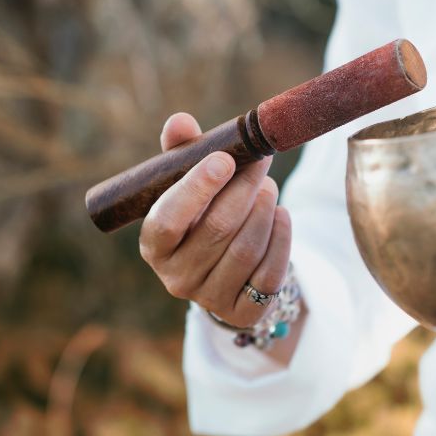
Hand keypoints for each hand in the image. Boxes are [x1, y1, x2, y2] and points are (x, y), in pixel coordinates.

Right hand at [139, 113, 291, 327]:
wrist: (224, 272)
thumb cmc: (201, 216)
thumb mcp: (187, 186)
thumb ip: (182, 153)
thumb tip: (180, 122)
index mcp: (154, 245)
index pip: (168, 219)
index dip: (196, 189)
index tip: (223, 159)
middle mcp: (176, 277)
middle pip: (217, 229)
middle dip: (243, 189)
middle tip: (261, 162)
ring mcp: (210, 298)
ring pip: (246, 249)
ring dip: (263, 210)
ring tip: (268, 187)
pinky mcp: (244, 313)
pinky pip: (269, 273)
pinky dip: (281, 239)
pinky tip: (281, 215)